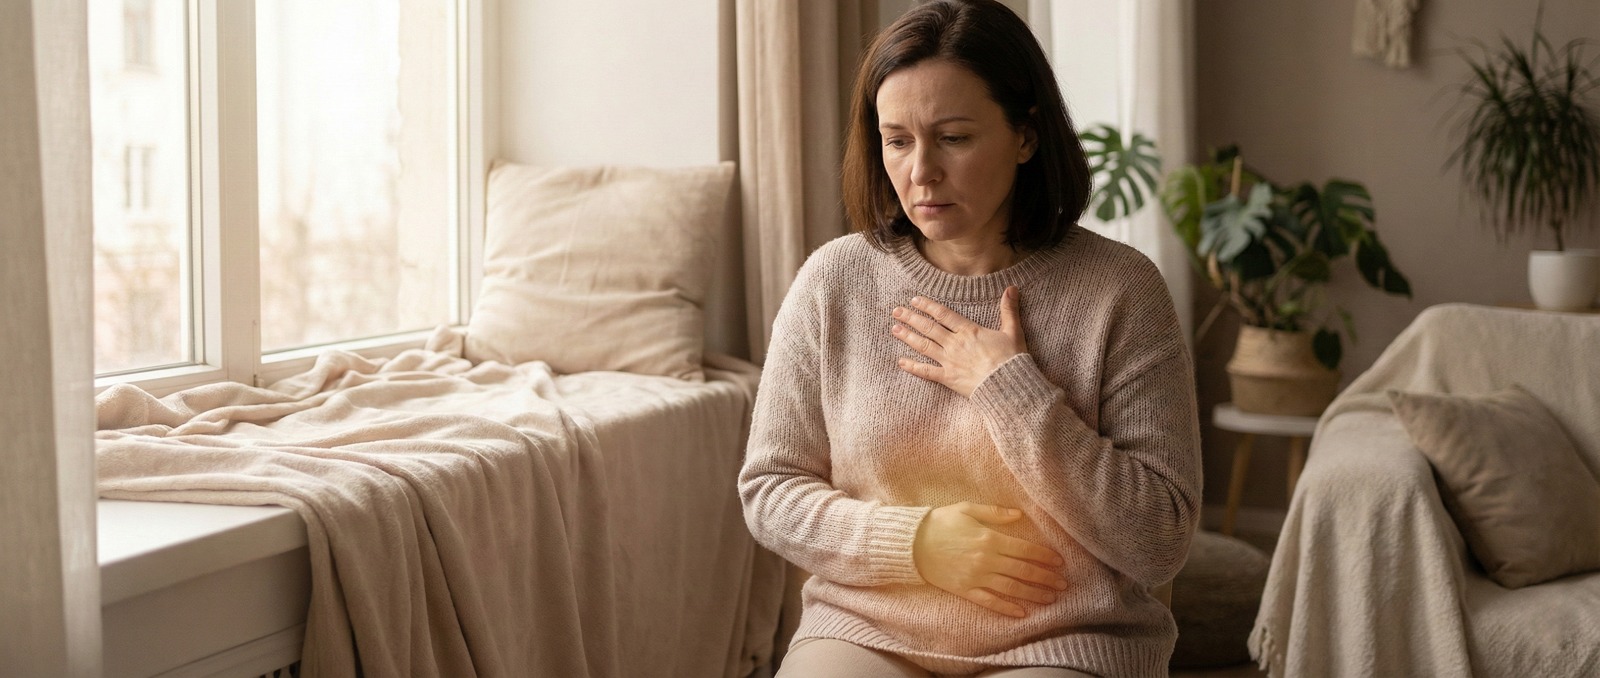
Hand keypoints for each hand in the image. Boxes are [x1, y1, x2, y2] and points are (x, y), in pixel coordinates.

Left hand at [890, 287, 1027, 396]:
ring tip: (894, 329)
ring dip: (908, 337)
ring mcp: (949, 361)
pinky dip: (913, 367)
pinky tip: (901, 362)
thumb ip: (1008, 309)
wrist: (1008, 386)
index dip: (928, 306)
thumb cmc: (1011, 359)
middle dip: (911, 318)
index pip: (943, 314)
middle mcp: (955, 344)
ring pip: (924, 346)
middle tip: (896, 311)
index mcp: (969, 331)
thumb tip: (1012, 287)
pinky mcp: (948, 378)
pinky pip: (926, 372)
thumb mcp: (1013, 331)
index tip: (914, 300)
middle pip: (928, 328)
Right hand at [912, 502, 1068, 617]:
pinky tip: (1021, 612)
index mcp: (989, 538)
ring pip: (1011, 588)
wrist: (911, 544)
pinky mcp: (965, 590)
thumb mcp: (966, 509)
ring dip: (1033, 594)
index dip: (1043, 556)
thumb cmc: (939, 522)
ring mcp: (976, 577)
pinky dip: (1007, 608)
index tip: (1059, 561)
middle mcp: (986, 560)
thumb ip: (994, 513)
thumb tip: (1019, 515)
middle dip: (1045, 577)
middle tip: (1063, 584)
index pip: (1024, 549)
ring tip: (1050, 598)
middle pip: (1023, 571)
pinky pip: (990, 601)